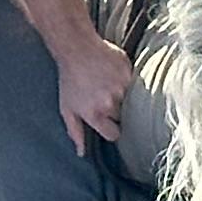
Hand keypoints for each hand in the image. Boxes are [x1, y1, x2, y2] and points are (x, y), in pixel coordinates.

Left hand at [55, 27, 136, 153]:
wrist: (76, 47)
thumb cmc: (69, 79)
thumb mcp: (67, 107)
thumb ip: (75, 132)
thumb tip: (81, 153)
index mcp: (95, 115)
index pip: (113, 135)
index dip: (111, 129)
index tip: (108, 121)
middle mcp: (110, 103)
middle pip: (123, 118)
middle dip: (116, 111)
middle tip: (105, 98)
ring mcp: (121, 88)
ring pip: (130, 101)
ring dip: (122, 95)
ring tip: (108, 84)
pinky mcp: (129, 73)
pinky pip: (134, 84)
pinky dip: (126, 80)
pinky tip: (113, 73)